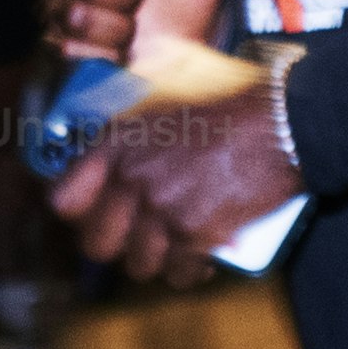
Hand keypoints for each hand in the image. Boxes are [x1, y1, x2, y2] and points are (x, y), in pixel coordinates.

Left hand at [45, 65, 291, 288]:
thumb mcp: (168, 75)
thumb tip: (120, 101)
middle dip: (115, 246)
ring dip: (156, 261)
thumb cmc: (232, 92)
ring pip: (139, 265)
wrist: (282, 119)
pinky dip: (190, 274)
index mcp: (116, 142)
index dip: (77, 212)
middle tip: (134, 237)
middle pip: (97, 244)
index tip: (92, 212)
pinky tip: (200, 262)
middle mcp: (132, 179)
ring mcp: (163, 210)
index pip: (65, 201)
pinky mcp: (197, 235)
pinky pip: (180, 274)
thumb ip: (136, 97)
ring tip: (172, 248)